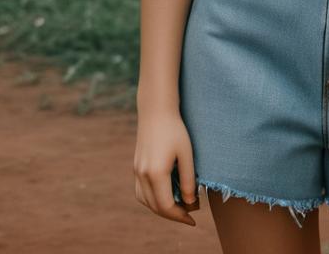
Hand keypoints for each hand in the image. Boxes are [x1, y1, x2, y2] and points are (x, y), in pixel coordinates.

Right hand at [133, 109, 198, 226]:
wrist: (156, 110)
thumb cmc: (175, 130)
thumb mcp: (187, 154)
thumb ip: (188, 180)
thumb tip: (190, 202)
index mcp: (156, 173)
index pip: (166, 206)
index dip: (180, 216)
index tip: (193, 219)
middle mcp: (142, 175)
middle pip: (155, 207)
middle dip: (172, 214)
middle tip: (188, 214)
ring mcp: (136, 171)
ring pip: (146, 201)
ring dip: (161, 208)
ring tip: (178, 207)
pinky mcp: (136, 166)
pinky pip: (141, 192)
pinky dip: (152, 199)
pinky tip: (165, 195)